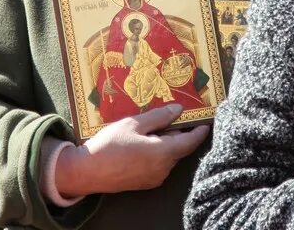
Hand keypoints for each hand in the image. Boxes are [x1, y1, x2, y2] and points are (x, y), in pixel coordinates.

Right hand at [55, 104, 208, 196]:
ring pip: (169, 156)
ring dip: (167, 142)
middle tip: (174, 116)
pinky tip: (144, 142)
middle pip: (180, 148)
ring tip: (152, 127)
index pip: (191, 142)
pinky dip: (158, 152)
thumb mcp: (134, 123)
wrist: (87, 171)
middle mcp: (163, 169)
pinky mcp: (146, 183)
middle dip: (179, 133)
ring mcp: (155, 178)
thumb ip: (159, 117)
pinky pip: (160, 165)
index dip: (200, 131)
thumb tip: (178, 110)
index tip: (206, 121)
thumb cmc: (110, 144)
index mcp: (163, 153)